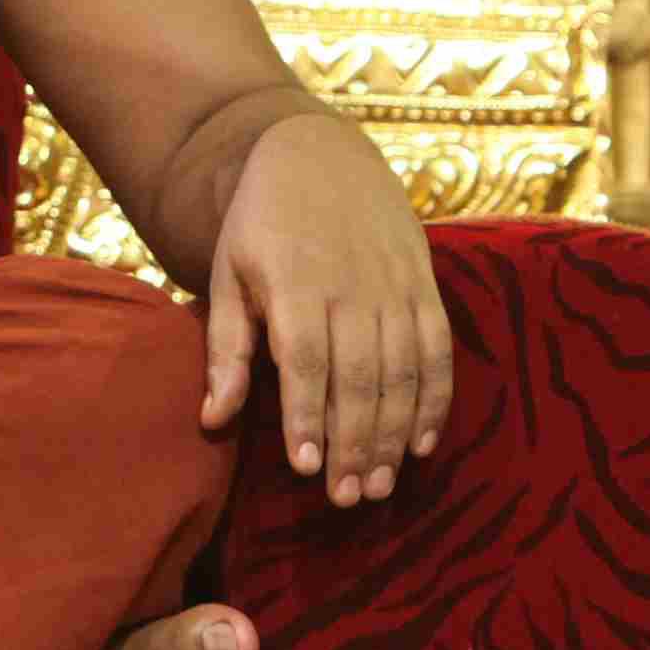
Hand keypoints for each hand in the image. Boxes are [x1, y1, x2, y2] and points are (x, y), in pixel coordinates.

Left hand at [195, 113, 451, 503]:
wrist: (317, 150)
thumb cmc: (259, 223)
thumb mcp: (227, 274)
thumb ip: (226, 349)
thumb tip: (212, 420)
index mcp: (297, 284)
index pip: (307, 361)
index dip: (310, 417)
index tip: (306, 470)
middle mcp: (353, 286)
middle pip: (361, 377)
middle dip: (355, 443)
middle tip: (346, 498)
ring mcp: (396, 284)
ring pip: (404, 372)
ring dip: (393, 434)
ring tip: (378, 486)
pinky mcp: (425, 283)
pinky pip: (438, 350)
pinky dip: (434, 400)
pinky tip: (421, 444)